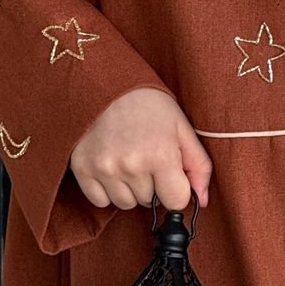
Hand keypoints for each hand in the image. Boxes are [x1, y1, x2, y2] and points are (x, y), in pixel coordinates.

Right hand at [69, 87, 212, 212]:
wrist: (105, 81)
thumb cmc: (149, 104)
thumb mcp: (182, 128)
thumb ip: (198, 166)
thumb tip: (202, 202)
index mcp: (160, 155)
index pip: (175, 202)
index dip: (176, 189)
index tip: (170, 173)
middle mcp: (130, 165)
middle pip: (149, 202)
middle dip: (152, 185)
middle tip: (145, 156)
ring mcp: (103, 168)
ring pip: (125, 203)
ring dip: (129, 189)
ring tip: (127, 159)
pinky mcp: (82, 168)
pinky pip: (100, 201)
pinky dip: (107, 190)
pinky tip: (110, 166)